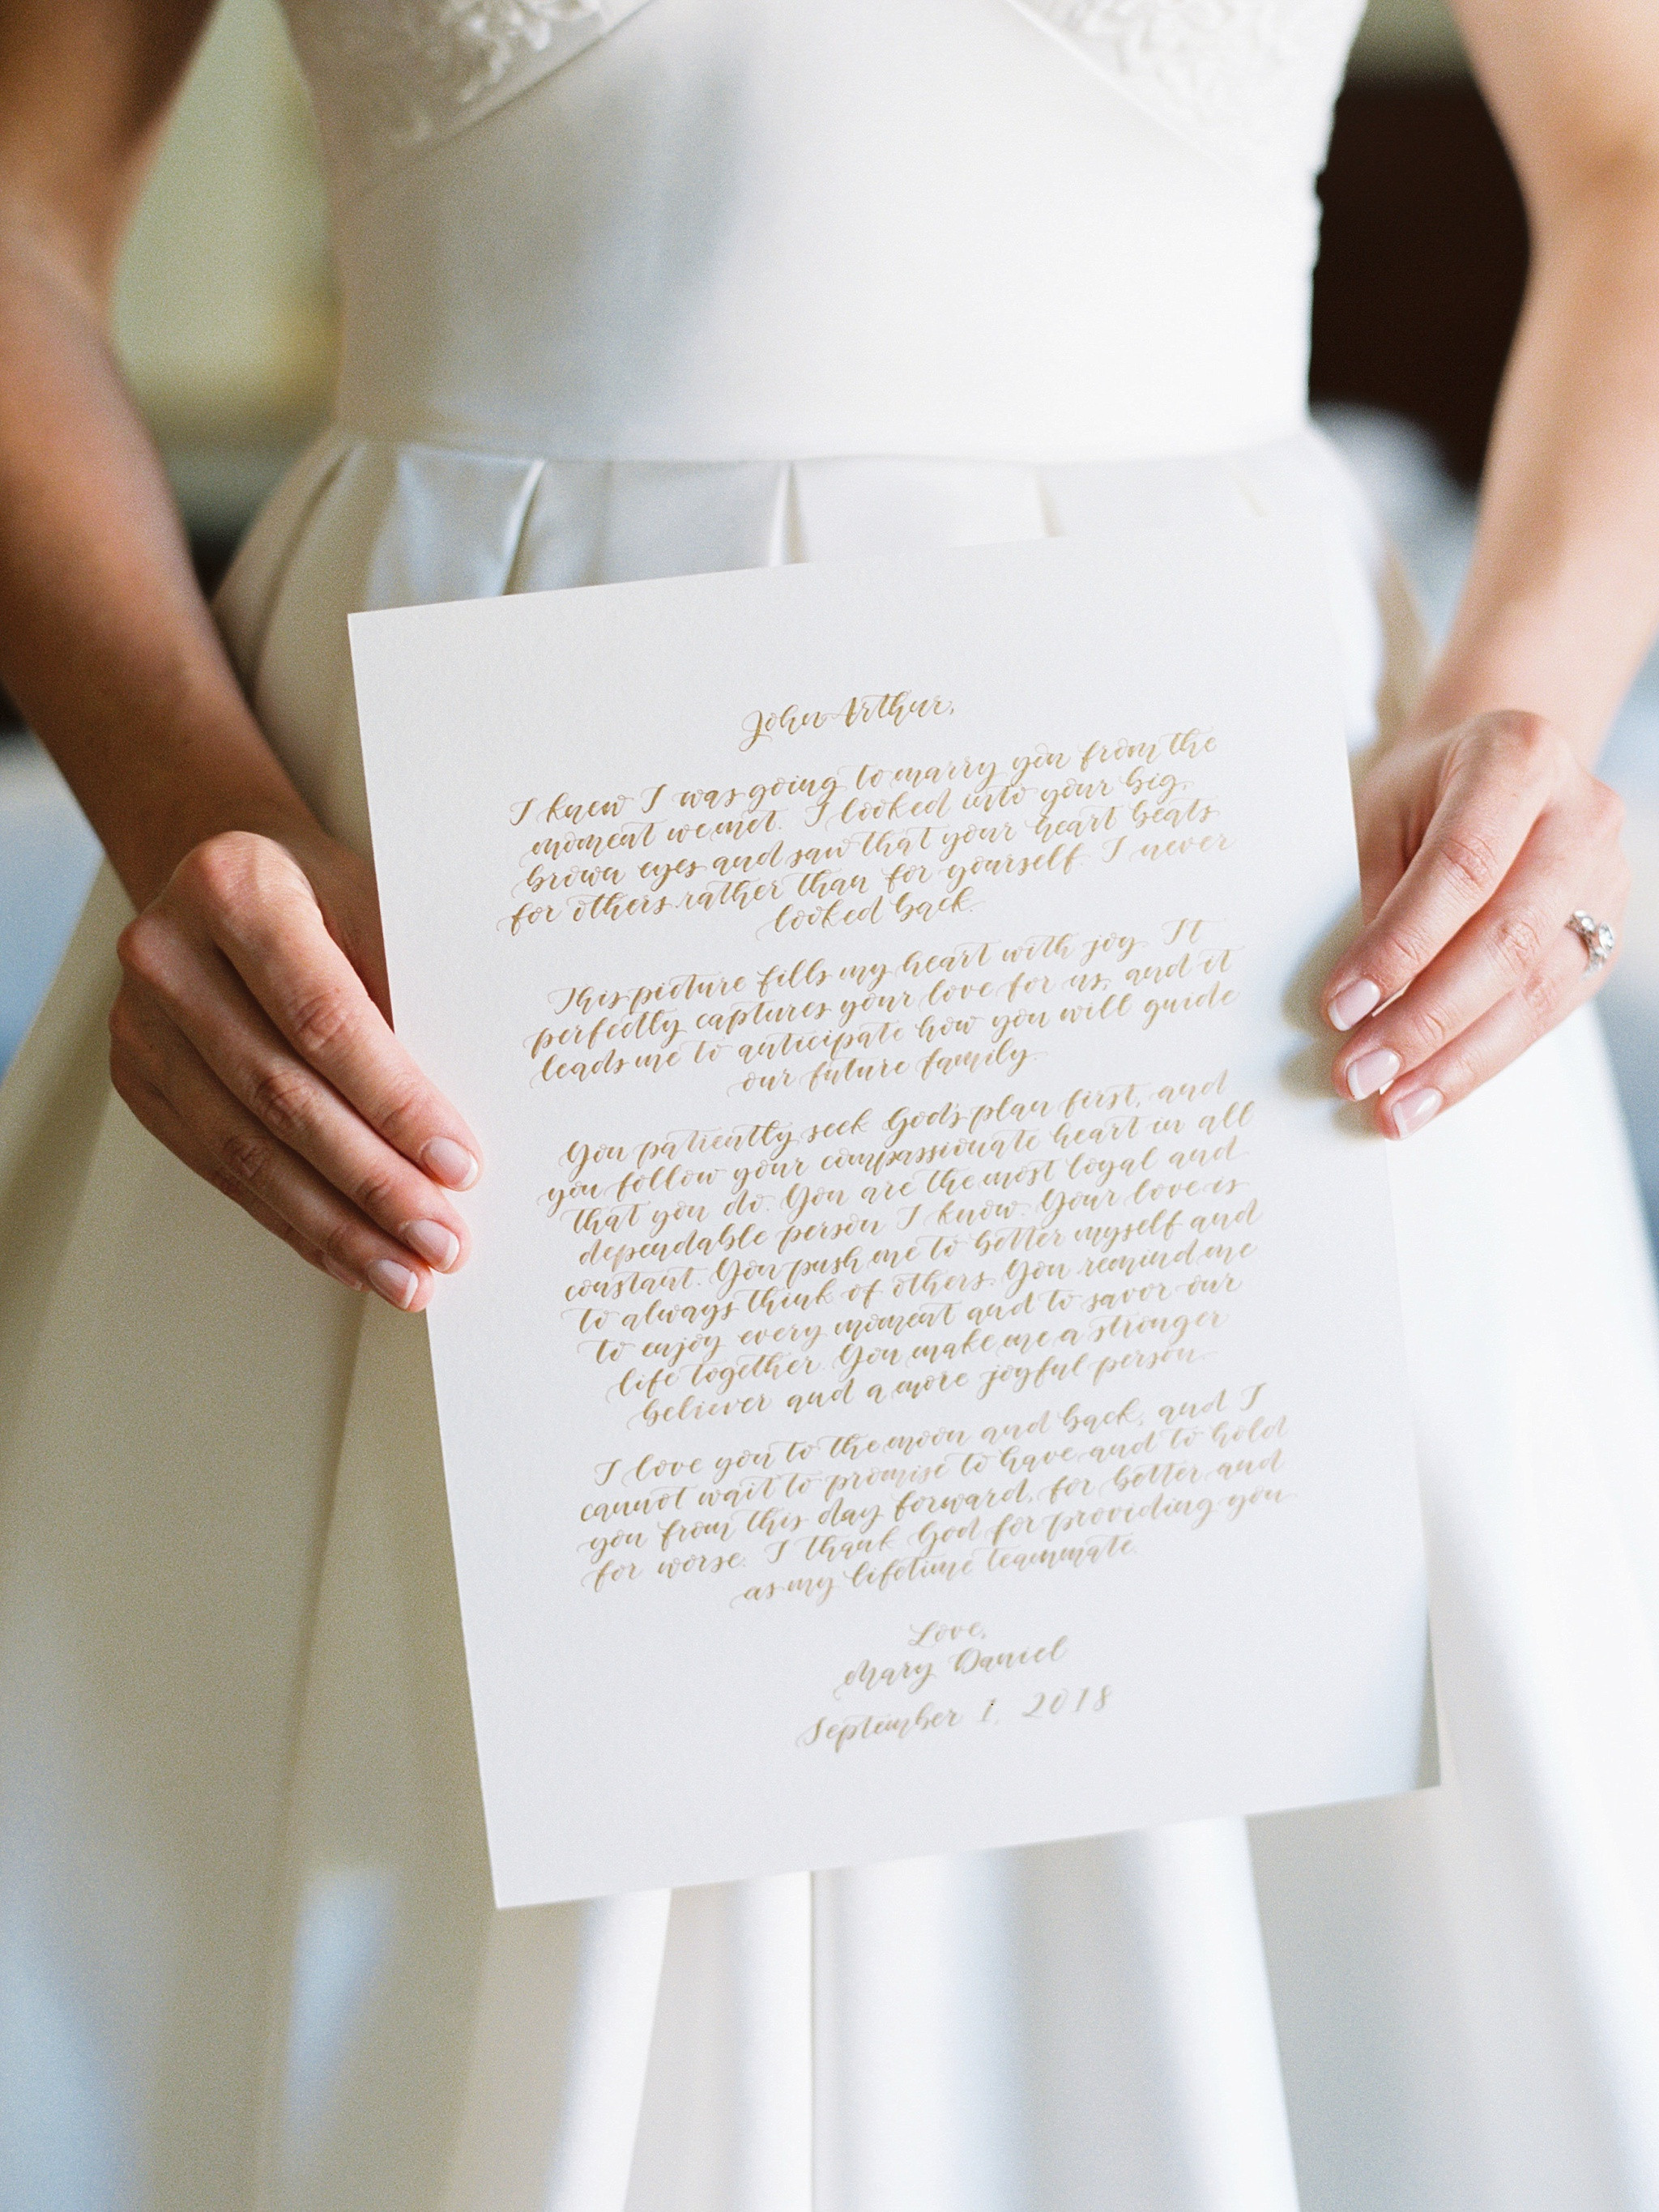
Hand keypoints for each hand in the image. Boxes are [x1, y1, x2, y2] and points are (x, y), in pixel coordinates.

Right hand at [109, 827, 481, 1307]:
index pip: (326, 1019)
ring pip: (245, 1147)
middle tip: (439, 1241)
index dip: (394, 1101)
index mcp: (235, 888)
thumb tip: (457, 1123)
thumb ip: (408, 993)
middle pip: (282, 1094)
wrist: (223, 876)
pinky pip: (221, 1166)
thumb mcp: (373, 902)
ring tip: (403, 1272)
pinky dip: (291, 1216)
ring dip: (333, 1223)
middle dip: (371, 1182)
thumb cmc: (317, 890)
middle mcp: (169, 954)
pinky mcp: (140, 1080)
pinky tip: (345, 1251)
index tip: (456, 1163)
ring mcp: (141, 1023)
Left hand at [1324, 710, 1628, 1136]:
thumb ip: (1376, 894)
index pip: (1463, 866)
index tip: (1341, 1005)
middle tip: (1359, 1073)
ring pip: (1536, 987)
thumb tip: (1357, 1005)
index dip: (1400, 945)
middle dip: (1426, 1019)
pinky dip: (1484, 1057)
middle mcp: (1582, 814)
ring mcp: (1607, 878)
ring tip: (1393, 1105)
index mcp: (1519, 758)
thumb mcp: (1382, 813)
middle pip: (1507, 936)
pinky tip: (1433, 1089)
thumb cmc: (1426, 790)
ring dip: (1457, 1059)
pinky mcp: (1607, 935)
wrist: (1498, 769)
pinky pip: (1547, 1010)